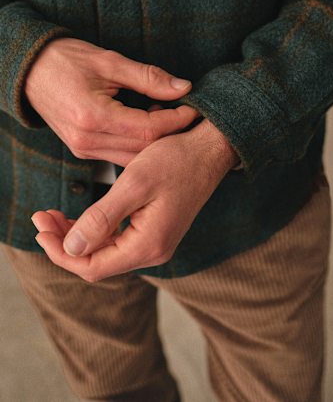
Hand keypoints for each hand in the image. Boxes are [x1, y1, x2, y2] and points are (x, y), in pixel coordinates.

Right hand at [24, 37, 200, 165]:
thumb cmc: (66, 59)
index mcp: (94, 117)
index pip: (149, 129)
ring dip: (157, 143)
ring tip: (173, 121)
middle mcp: (88, 141)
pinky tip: (151, 126)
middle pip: (144, 149)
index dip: (177, 119)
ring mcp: (84, 150)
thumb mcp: (110, 61)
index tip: (194, 107)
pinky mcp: (84, 150)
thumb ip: (149, 77)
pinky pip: (120, 156)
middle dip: (171, 135)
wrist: (30, 70)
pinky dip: (140, 145)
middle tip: (191, 117)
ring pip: (134, 158)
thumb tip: (183, 88)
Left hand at [31, 119, 240, 280]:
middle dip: (64, 243)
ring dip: (77, 236)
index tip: (39, 226)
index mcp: (148, 245)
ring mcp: (156, 243)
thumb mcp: (135, 183)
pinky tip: (79, 216)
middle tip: (40, 217)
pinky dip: (95, 231)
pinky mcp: (156, 231)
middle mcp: (154, 251)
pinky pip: (118, 241)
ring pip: (106, 252)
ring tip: (53, 215)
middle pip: (97, 262)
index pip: (92, 267)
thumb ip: (102, 218)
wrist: (210, 148)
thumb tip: (70, 247)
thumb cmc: (176, 159)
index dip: (61, 252)